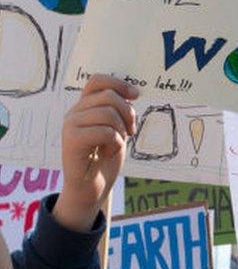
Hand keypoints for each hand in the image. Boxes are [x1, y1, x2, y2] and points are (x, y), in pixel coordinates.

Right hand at [55, 75, 138, 231]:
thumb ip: (118, 112)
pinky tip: (109, 152)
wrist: (91, 188)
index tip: (136, 95)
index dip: (118, 83)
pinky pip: (105, 131)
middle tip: (131, 131)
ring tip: (116, 144)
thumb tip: (132, 93)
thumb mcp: (116, 131)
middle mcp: (75, 112)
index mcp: (84, 107)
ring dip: (121, 131)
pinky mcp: (72, 140)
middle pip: (109, 96)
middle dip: (128, 113)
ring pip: (108, 113)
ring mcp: (71, 125)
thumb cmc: (104, 160)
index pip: (97, 81)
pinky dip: (116, 143)